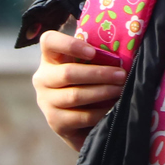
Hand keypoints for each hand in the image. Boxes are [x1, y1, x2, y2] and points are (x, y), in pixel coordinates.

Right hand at [32, 29, 127, 150]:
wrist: (78, 122)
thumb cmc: (88, 84)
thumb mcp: (88, 67)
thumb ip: (97, 58)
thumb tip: (121, 56)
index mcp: (50, 58)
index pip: (49, 42)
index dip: (69, 45)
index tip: (93, 52)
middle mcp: (42, 79)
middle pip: (67, 73)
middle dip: (99, 74)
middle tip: (121, 75)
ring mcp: (46, 102)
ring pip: (75, 96)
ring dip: (102, 92)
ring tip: (121, 90)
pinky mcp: (56, 122)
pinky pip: (81, 117)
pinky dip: (100, 112)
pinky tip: (113, 109)